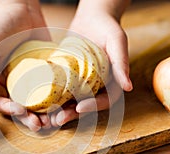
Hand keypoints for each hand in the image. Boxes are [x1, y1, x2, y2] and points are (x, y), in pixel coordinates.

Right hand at [0, 0, 49, 130]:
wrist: (22, 8)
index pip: (0, 102)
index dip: (10, 110)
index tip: (21, 111)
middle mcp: (13, 84)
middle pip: (20, 107)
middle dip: (29, 118)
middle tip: (40, 125)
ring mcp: (31, 80)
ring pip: (37, 103)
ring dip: (45, 114)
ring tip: (54, 120)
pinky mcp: (46, 74)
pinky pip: (51, 89)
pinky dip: (57, 99)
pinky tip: (65, 105)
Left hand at [48, 0, 132, 126]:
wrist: (91, 18)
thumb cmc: (107, 27)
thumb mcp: (117, 41)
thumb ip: (121, 63)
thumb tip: (128, 87)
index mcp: (111, 81)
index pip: (105, 99)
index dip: (93, 106)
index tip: (80, 108)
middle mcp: (96, 85)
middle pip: (85, 105)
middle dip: (72, 114)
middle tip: (58, 119)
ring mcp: (80, 82)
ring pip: (71, 101)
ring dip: (60, 110)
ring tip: (47, 117)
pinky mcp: (67, 76)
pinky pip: (60, 89)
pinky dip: (52, 97)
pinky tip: (40, 101)